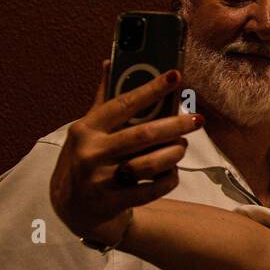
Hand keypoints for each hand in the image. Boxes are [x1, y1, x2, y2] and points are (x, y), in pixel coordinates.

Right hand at [49, 61, 199, 243]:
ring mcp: (100, 180)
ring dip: (174, 153)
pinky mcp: (113, 202)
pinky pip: (152, 189)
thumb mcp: (88, 130)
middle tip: (197, 120)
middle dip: (175, 125)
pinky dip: (169, 179)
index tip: (176, 76)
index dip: (151, 89)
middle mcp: (91, 152)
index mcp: (86, 128)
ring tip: (182, 147)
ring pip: (149, 163)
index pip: (123, 104)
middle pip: (143, 135)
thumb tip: (110, 62)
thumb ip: (104, 100)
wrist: (72, 208)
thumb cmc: (87, 158)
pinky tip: (173, 173)